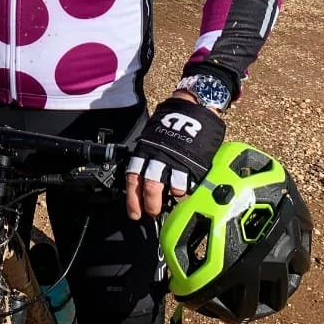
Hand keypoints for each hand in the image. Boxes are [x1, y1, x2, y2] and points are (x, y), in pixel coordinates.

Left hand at [125, 97, 224, 220]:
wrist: (191, 110)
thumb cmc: (169, 126)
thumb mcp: (152, 140)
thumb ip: (147, 157)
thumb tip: (141, 181)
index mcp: (144, 151)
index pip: (133, 177)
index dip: (132, 198)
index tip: (134, 212)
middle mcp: (156, 157)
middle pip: (148, 186)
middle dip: (149, 204)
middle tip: (152, 213)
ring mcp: (174, 160)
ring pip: (166, 186)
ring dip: (166, 202)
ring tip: (168, 207)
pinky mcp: (191, 163)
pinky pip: (186, 183)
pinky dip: (183, 193)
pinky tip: (182, 196)